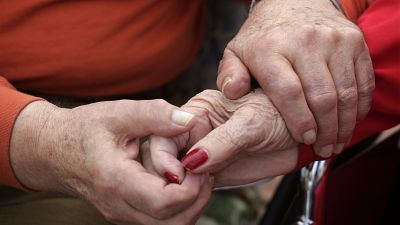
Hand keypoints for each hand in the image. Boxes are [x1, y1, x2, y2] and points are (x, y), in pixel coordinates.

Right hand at [10, 100, 212, 224]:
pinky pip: (160, 221)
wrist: (53, 151)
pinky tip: (181, 180)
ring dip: (191, 205)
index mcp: (115, 180)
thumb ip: (154, 115)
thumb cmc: (83, 130)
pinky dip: (179, 206)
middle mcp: (119, 206)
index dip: (191, 187)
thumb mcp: (117, 113)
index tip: (200, 163)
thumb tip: (190, 121)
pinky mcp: (127, 213)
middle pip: (172, 223)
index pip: (163, 202)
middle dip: (198, 199)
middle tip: (205, 170)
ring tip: (196, 174)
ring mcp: (122, 214)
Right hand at [148, 89, 297, 186]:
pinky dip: (190, 198)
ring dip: (179, 190)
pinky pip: (191, 188)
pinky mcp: (211, 173)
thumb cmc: (280, 116)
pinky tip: (199, 200)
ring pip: (174, 175)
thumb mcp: (252, 122)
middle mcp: (195, 132)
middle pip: (163, 156)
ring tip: (196, 195)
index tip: (176, 174)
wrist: (301, 137)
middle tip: (186, 188)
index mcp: (198, 111)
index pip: (164, 133)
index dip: (163, 155)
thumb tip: (192, 161)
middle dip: (168, 175)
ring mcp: (202, 154)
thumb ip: (222, 141)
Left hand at [216, 0, 373, 156]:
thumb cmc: (264, 36)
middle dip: (326, 131)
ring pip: (346, 92)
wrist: (294, 1)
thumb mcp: (237, 51)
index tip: (305, 140)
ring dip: (345, 124)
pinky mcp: (354, 41)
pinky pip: (363, 80)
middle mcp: (305, 41)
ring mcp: (333, 40)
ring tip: (337, 142)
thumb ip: (229, 74)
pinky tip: (350, 121)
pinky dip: (360, 106)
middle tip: (324, 150)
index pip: (289, 92)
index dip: (299, 121)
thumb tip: (232, 94)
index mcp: (271, 48)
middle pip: (322, 97)